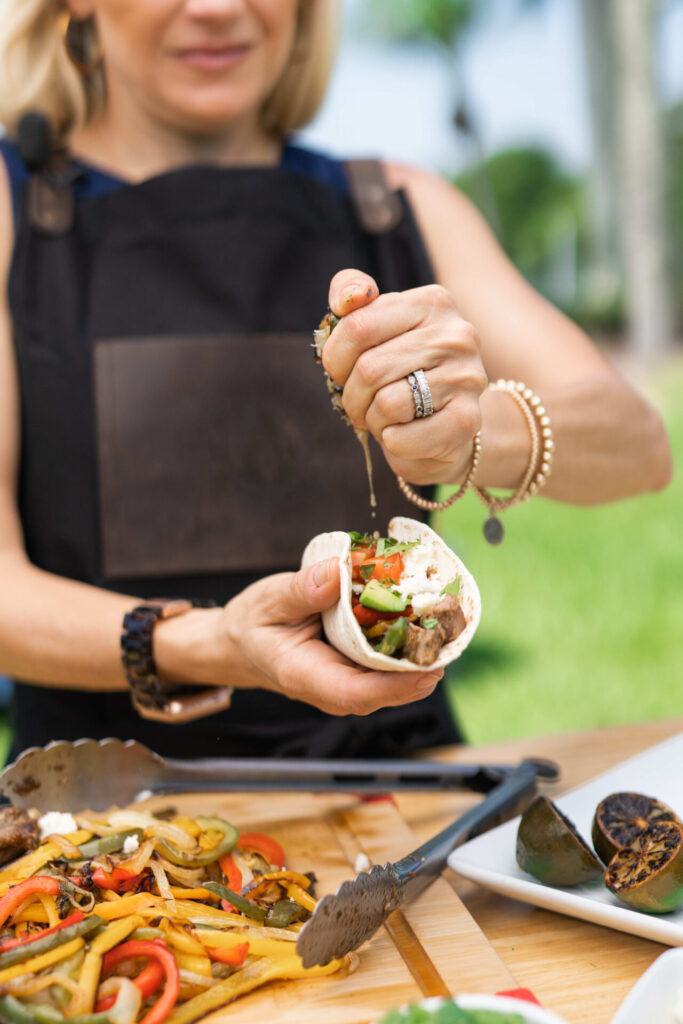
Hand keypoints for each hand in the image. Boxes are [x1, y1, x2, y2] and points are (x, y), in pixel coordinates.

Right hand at [219, 558, 442, 715]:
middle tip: (452, 631)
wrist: (241, 642)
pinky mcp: (358, 669)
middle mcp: (332, 688)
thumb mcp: (269, 599)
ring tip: (448, 620)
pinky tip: (427, 616)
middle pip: (385, 690)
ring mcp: (348, 681)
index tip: (429, 670)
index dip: (396, 686)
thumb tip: (337, 572)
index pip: (355, 694)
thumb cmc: (253, 624)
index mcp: (306, 676)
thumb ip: (302, 589)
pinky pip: (389, 663)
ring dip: (422, 653)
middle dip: (422, 666)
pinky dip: (409, 642)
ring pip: (393, 678)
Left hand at [322, 269, 487, 485]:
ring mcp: (467, 377)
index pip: (358, 326)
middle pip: (369, 369)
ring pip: (386, 404)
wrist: (449, 424)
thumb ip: (352, 298)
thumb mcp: (377, 329)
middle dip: (352, 396)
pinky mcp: (467, 420)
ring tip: (385, 418)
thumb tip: (348, 298)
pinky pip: (402, 436)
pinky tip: (402, 435)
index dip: (335, 359)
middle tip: (361, 404)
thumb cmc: (402, 373)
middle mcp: (457, 335)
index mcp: (432, 303)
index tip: (342, 371)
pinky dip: (390, 442)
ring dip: (372, 420)